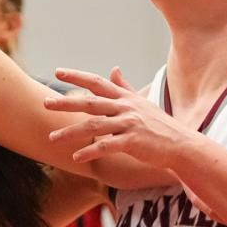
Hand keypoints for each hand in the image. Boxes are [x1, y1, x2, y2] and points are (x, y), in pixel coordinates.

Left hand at [45, 67, 195, 168]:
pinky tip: (76, 157)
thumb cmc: (159, 124)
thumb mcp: (142, 102)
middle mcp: (125, 108)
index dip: (77, 76)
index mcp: (125, 98)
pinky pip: (107, 146)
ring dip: (71, 132)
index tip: (57, 71)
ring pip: (94, 126)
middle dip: (66, 102)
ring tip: (52, 137)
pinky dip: (91, 151)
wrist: (181, 144)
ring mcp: (129, 124)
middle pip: (90, 103)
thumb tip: (114, 68)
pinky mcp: (133, 141)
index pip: (97, 82)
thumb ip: (124, 86)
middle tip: (44, 102)